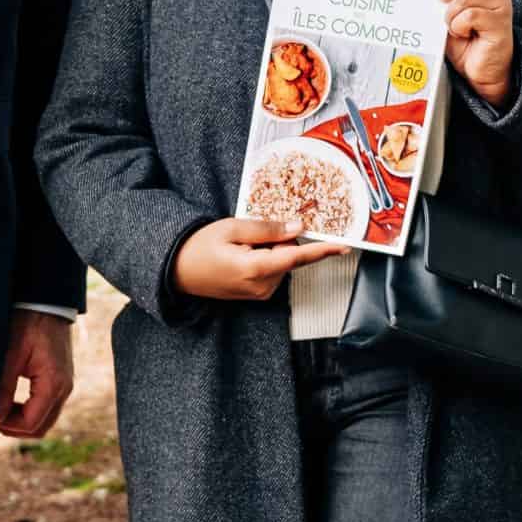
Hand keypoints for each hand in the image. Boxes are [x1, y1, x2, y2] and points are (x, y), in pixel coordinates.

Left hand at [0, 310, 74, 438]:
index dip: (8, 426)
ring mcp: (65, 385)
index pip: (32, 423)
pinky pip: (47, 407)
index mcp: (54, 383)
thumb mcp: (10, 354)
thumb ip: (3, 388)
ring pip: (44, 420)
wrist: (47, 302)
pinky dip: (29, 410)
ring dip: (22, 420)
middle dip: (15, 428)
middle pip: (40, 428)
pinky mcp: (61, 380)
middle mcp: (64, 388)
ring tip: (1, 407)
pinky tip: (12, 399)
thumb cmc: (28, 323)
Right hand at [171, 215, 341, 303]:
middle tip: (250, 235)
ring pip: (282, 263)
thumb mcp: (232, 228)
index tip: (344, 246)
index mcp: (256, 269)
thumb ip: (267, 229)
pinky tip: (242, 257)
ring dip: (270, 250)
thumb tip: (297, 226)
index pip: (297, 257)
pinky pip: (273, 271)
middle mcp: (262, 286)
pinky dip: (265, 260)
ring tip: (240, 248)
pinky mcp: (257, 295)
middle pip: (290, 257)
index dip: (322, 250)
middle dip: (280, 241)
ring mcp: (260, 294)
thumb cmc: (199, 247)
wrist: (177, 271)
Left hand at [420, 0, 515, 106]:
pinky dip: (458, 27)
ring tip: (456, 27)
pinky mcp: (500, 23)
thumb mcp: (441, 9)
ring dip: (451, 15)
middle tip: (447, 8)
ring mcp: (501, 4)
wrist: (479, 70)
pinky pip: (470, 16)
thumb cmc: (464, 40)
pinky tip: (464, 34)